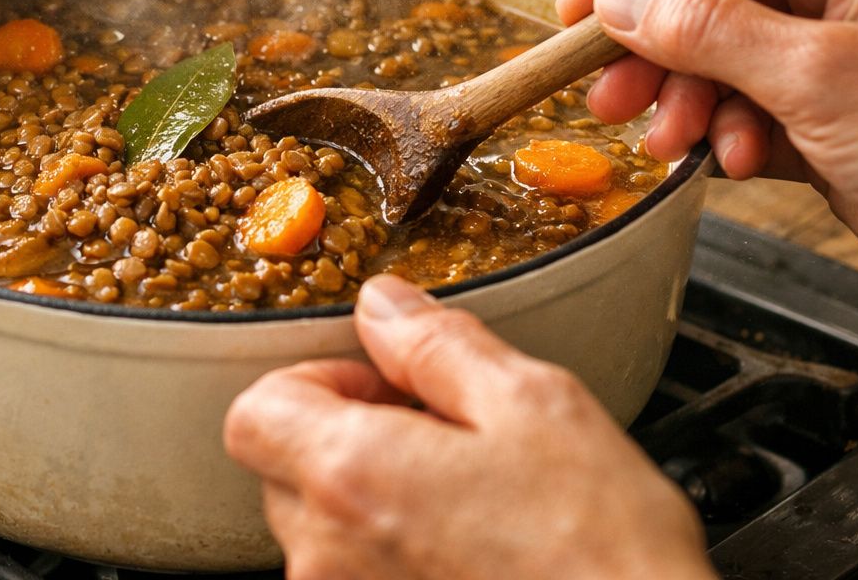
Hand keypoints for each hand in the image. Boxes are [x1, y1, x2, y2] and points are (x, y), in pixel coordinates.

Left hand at [224, 275, 714, 579]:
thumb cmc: (601, 556)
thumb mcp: (533, 406)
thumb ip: (438, 345)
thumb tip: (384, 306)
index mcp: (350, 476)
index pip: (255, 409)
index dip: (318, 380)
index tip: (384, 385)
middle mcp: (327, 556)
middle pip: (287, 471)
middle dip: (352, 439)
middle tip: (443, 438)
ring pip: (327, 532)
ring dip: (379, 502)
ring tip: (473, 502)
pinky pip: (362, 577)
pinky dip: (399, 555)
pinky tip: (475, 551)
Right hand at [557, 0, 857, 311]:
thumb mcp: (818, 76)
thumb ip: (706, 30)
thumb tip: (620, 0)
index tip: (581, 7)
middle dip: (654, 44)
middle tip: (608, 93)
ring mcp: (838, 43)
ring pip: (720, 52)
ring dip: (686, 98)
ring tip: (671, 141)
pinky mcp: (832, 107)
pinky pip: (747, 103)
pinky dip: (728, 133)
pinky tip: (736, 162)